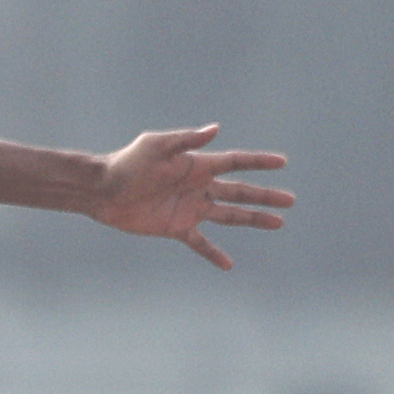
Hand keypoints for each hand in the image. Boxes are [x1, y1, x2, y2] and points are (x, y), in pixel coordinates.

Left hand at [91, 124, 293, 268]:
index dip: (258, 162)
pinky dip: (213, 253)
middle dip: (265, 195)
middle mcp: (199, 186)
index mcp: (198, 165)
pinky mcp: (176, 226)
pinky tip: (228, 264)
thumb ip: (186, 140)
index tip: (282, 162)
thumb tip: (216, 129)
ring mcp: (190, 207)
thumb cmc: (127, 163)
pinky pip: (200, 243)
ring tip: (279, 223)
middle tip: (291, 200)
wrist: (103, 190)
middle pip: (240, 191)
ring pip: (229, 215)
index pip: (236, 162)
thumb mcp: (156, 146)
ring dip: (253, 219)